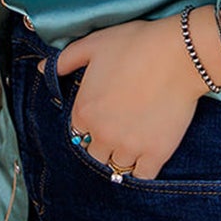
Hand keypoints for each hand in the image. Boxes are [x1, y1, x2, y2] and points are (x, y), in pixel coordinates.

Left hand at [56, 16, 204, 180]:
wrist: (179, 54)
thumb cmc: (135, 44)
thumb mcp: (93, 45)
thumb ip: (64, 60)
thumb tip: (42, 68)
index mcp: (84, 111)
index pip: (77, 133)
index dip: (89, 124)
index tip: (103, 115)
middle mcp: (102, 135)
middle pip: (95, 154)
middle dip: (103, 143)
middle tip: (119, 127)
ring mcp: (129, 147)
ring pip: (117, 167)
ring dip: (121, 157)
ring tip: (133, 140)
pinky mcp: (156, 154)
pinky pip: (142, 176)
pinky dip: (142, 170)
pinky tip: (146, 156)